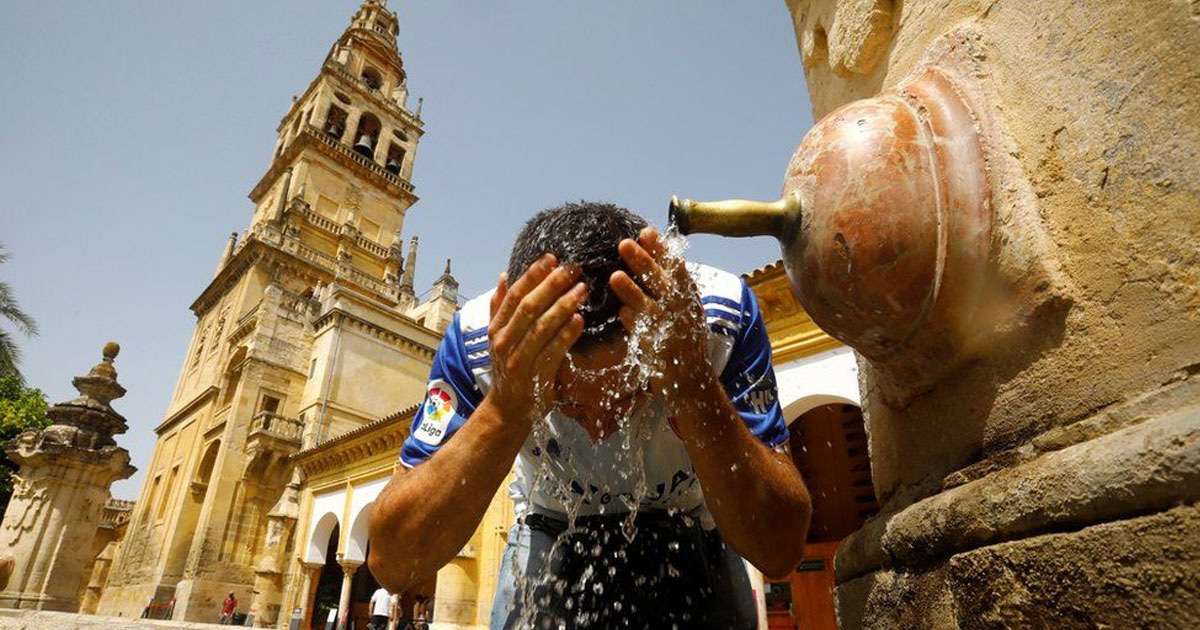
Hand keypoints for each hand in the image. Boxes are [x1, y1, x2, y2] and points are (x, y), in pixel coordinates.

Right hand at [485, 253, 586, 426]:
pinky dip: (566, 335)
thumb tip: (505, 275)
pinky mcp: (536, 377)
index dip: (533, 275)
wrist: (507, 409)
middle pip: (529, 307)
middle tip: (573, 269)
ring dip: (563, 306)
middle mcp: (505, 342)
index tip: (551, 258)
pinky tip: (580, 319)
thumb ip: (500, 306)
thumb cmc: (508, 368)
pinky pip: (553, 352)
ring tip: (582, 289)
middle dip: (552, 285)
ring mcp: (519, 360)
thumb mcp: (498, 336)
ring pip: (542, 328)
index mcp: (497, 329)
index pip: (515, 296)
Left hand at [609, 227, 712, 401]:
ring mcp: (672, 329)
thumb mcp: (684, 307)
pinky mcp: (660, 348)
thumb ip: (670, 284)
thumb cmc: (683, 338)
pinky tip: (623, 312)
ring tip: (615, 276)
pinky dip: (633, 321)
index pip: (675, 267)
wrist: (691, 379)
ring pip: (650, 305)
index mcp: (688, 296)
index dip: (661, 249)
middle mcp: (682, 310)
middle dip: (643, 261)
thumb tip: (654, 251)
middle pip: (662, 281)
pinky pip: (644, 332)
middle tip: (624, 243)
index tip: (647, 231)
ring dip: (632, 291)